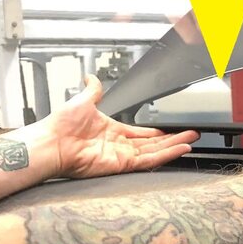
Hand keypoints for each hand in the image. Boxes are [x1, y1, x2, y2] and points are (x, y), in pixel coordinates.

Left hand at [31, 76, 199, 179]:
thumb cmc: (60, 125)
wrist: (52, 143)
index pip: (139, 133)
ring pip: (154, 152)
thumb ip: (92, 91)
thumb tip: (91, 78)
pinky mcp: (122, 165)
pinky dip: (165, 155)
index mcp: (111, 130)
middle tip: (190, 135)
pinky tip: (179, 149)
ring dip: (173, 147)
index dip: (156, 132)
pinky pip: (148, 161)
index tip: (169, 130)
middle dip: (172, 139)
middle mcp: (118, 145)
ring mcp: (121, 156)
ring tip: (190, 141)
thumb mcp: (81, 100)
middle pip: (152, 143)